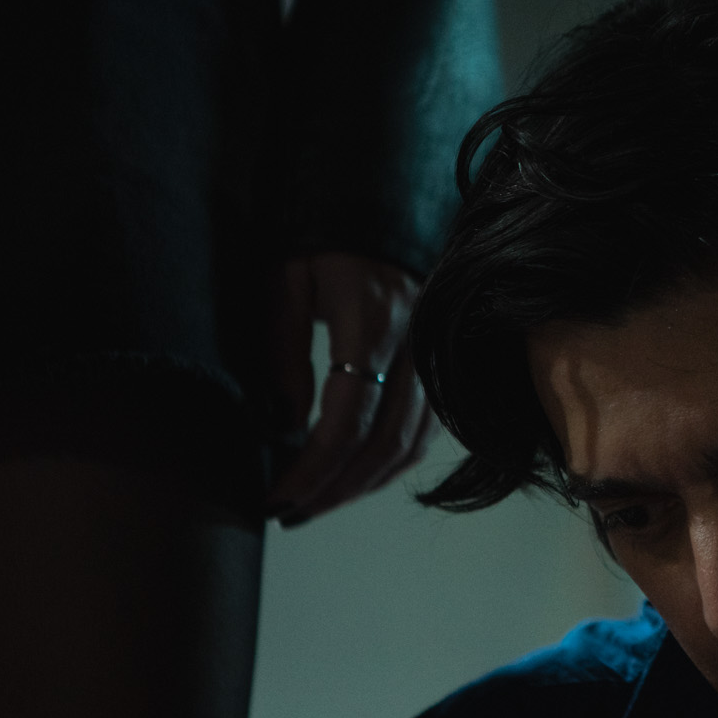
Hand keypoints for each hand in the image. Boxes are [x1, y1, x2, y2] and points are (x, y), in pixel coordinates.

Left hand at [267, 252, 435, 525]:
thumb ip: (284, 352)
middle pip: (384, 441)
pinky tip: (356, 477)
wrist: (375, 202)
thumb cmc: (319, 240)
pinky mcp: (439, 363)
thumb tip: (284, 426)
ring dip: (363, 484)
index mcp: (373, 319)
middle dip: (336, 488)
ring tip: (317, 504)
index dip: (314, 467)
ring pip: (411, 443)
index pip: (349, 417)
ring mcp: (434, 355)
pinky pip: (425, 430)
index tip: (278, 496)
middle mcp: (415, 343)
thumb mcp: (284, 282)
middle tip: (291, 514)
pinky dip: (391, 464)